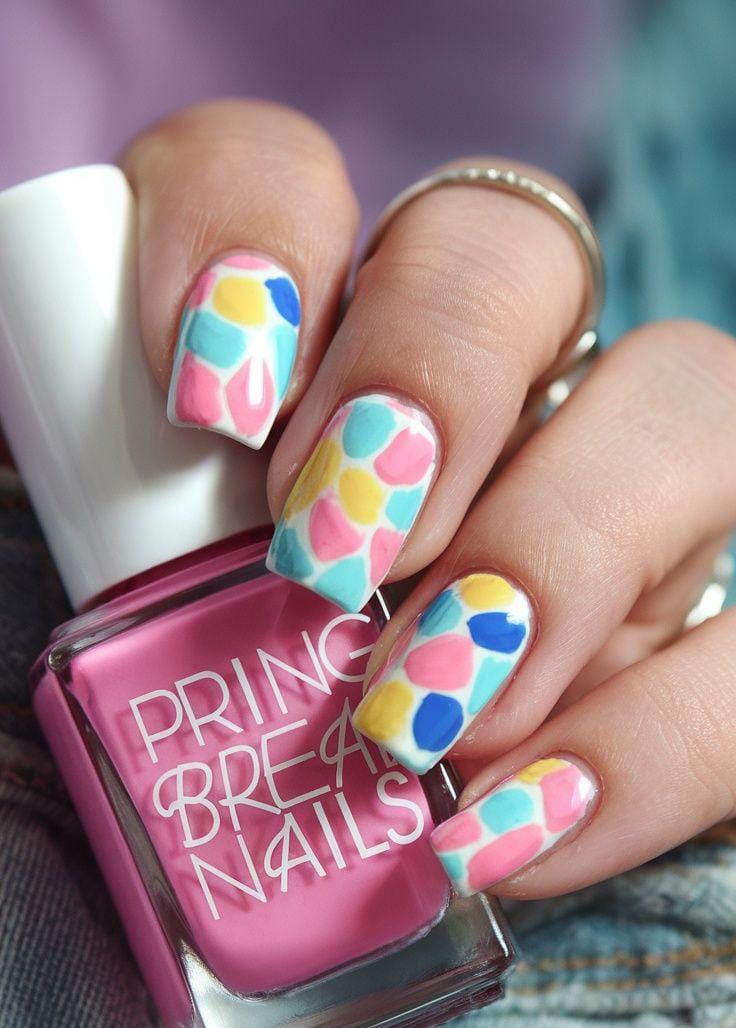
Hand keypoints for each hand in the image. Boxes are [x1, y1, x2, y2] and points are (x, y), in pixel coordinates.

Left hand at [122, 99, 735, 900]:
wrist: (419, 769)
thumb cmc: (274, 678)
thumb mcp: (196, 603)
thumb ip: (165, 556)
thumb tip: (157, 631)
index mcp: (334, 318)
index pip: (283, 179)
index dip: (250, 239)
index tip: (208, 400)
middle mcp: (510, 358)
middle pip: (510, 249)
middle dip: (429, 376)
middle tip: (334, 556)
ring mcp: (639, 476)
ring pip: (687, 408)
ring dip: (556, 556)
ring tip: (433, 711)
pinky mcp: (713, 623)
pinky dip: (642, 749)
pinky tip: (512, 826)